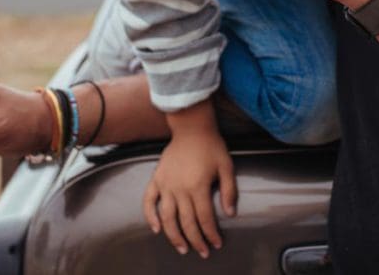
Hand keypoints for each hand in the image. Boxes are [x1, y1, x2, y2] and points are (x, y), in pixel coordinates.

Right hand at [142, 123, 237, 258]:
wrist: (191, 126)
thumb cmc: (211, 145)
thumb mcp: (226, 166)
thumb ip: (229, 190)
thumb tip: (230, 213)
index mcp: (198, 186)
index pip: (205, 218)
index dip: (211, 234)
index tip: (216, 244)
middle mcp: (180, 188)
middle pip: (187, 222)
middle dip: (196, 240)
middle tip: (202, 252)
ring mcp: (166, 184)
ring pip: (167, 218)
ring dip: (174, 236)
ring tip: (182, 248)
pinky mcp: (157, 179)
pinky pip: (149, 201)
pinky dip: (150, 217)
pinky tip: (156, 229)